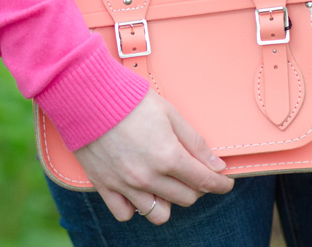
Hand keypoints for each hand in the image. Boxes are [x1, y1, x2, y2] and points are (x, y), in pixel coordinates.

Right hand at [73, 90, 234, 224]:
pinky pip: (125, 214)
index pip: (205, 181)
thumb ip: (195, 142)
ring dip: (168, 201)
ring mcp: (125, 185)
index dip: (220, 184)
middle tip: (193, 172)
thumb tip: (217, 166)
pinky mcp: (104, 186)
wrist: (86, 96)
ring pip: (159, 214)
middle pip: (186, 198)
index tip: (225, 182)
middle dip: (197, 187)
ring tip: (166, 184)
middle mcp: (148, 177)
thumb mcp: (170, 113)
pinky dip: (135, 207)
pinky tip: (139, 191)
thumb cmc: (129, 99)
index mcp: (168, 156)